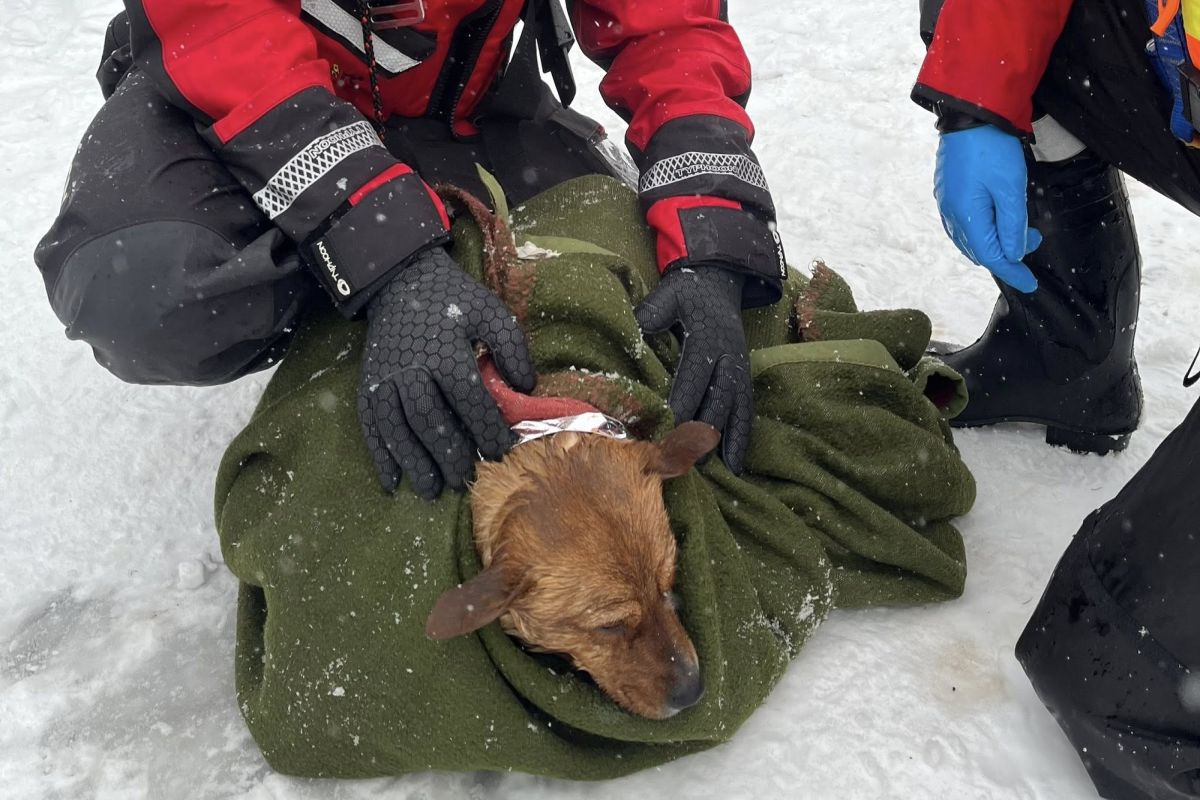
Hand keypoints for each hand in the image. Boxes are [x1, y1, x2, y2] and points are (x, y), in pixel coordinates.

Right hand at [358, 247, 534, 497]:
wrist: (400, 281)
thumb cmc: (452, 299)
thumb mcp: (490, 311)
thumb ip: (511, 346)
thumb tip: (525, 387)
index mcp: (445, 353)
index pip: (469, 401)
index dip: (486, 430)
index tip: (502, 452)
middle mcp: (411, 370)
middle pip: (431, 421)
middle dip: (449, 455)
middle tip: (466, 481)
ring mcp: (385, 380)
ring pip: (398, 429)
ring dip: (414, 463)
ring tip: (431, 490)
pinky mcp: (368, 385)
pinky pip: (372, 426)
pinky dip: (381, 455)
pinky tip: (392, 481)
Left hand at [635, 265, 752, 473]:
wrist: (720, 280)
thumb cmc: (687, 291)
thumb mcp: (667, 296)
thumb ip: (649, 316)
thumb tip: (628, 337)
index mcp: (707, 340)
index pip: (693, 378)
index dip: (680, 403)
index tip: (666, 428)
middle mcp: (728, 358)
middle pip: (716, 399)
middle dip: (699, 428)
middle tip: (682, 456)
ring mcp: (739, 369)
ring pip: (734, 409)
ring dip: (723, 439)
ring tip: (710, 467)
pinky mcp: (743, 377)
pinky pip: (746, 411)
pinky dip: (741, 437)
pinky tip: (735, 463)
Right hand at [935, 125, 1042, 292]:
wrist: (970, 113)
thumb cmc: (992, 150)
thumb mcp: (1011, 188)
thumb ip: (1013, 225)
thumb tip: (1013, 253)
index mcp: (966, 217)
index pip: (990, 256)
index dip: (1012, 271)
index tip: (1030, 283)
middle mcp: (951, 215)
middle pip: (978, 250)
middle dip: (1005, 254)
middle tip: (1033, 240)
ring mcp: (946, 203)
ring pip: (970, 238)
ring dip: (994, 241)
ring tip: (1019, 228)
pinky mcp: (948, 191)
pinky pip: (964, 223)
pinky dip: (983, 229)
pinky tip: (996, 218)